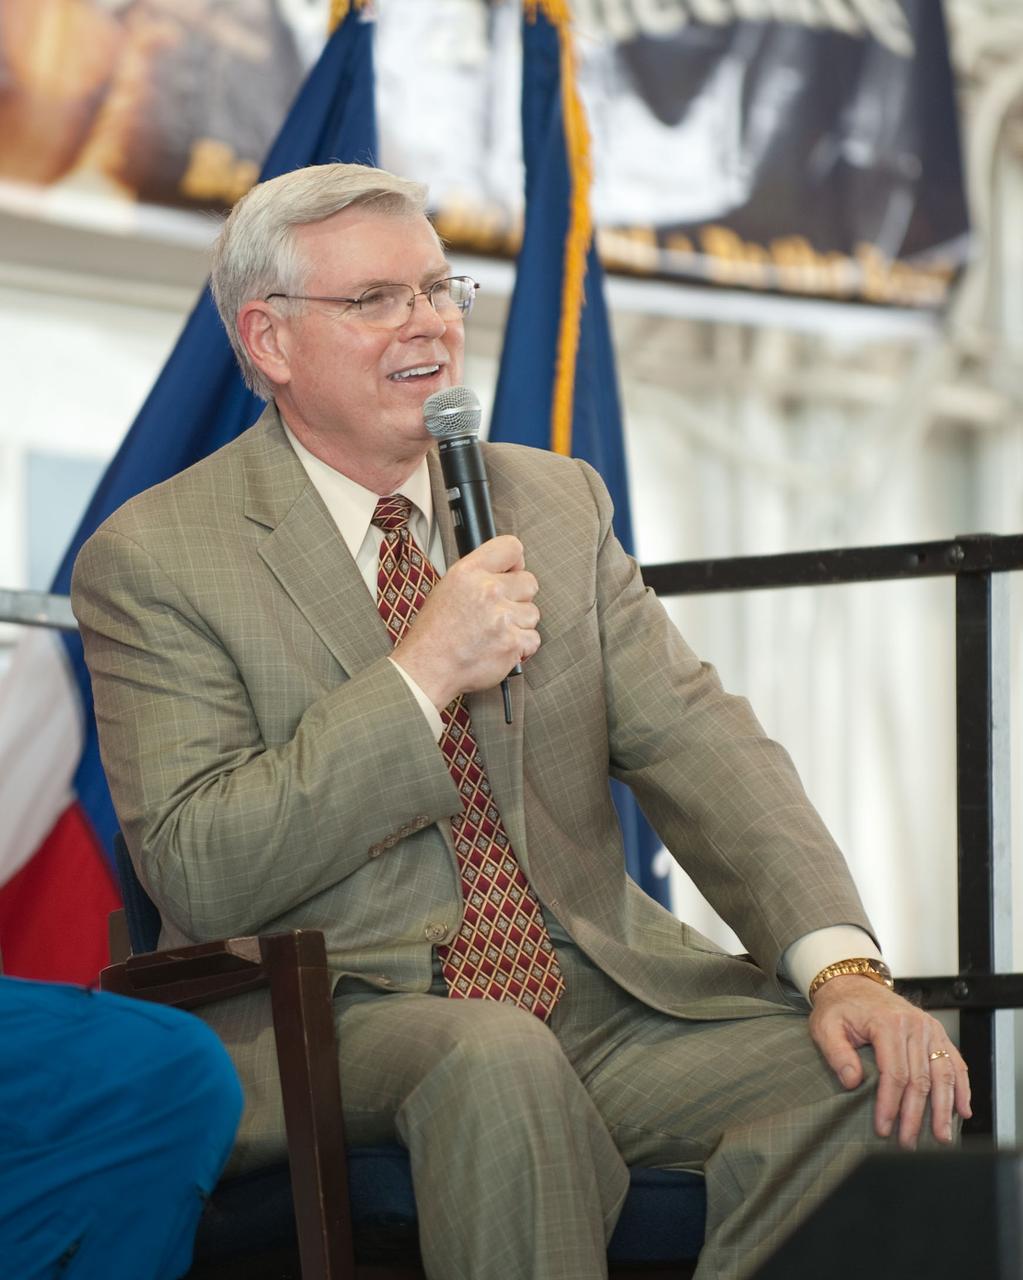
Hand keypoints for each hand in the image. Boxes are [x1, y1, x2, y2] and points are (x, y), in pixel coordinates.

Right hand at [391, 535, 539, 708]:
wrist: (427, 668)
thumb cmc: (434, 633)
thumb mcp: (447, 588)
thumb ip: (478, 575)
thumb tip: (507, 571)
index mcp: (469, 573)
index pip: (511, 548)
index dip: (515, 562)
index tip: (512, 573)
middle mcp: (488, 591)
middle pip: (530, 582)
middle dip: (519, 597)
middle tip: (500, 611)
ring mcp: (503, 618)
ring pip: (533, 613)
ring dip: (519, 624)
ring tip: (495, 633)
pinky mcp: (513, 643)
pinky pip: (533, 639)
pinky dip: (520, 647)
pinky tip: (499, 647)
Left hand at [808, 975, 970, 1148]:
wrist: (854, 984)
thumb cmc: (839, 1008)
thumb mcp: (826, 1026)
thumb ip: (837, 1053)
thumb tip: (852, 1082)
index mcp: (887, 1023)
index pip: (894, 1073)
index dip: (891, 1105)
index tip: (884, 1129)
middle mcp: (914, 1025)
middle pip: (920, 1079)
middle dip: (916, 1115)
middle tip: (910, 1142)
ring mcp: (929, 1028)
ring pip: (943, 1074)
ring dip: (944, 1108)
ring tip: (942, 1136)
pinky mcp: (937, 1032)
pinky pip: (955, 1062)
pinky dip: (961, 1088)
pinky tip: (962, 1110)